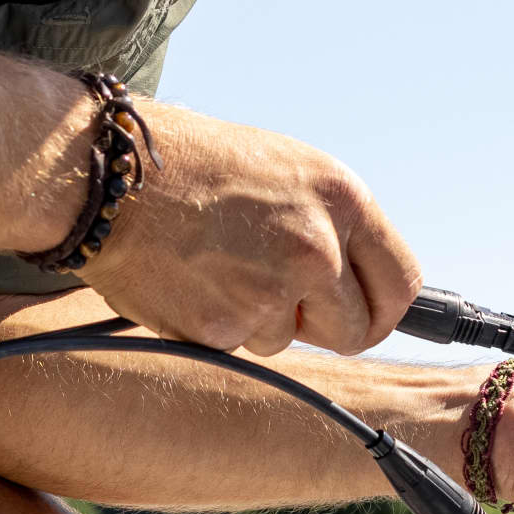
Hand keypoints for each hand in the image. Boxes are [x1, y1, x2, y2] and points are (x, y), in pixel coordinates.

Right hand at [79, 103, 420, 355]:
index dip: (382, 308)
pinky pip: (239, 348)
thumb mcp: (285, 171)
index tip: (364, 316)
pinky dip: (216, 327)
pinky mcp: (226, 325)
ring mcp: (273, 289)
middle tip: (279, 300)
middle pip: (355, 330)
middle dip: (320, 326)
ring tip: (216, 265)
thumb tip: (359, 283)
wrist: (111, 175)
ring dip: (256, 320)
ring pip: (287, 341)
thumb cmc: (192, 165)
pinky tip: (191, 281)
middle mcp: (317, 245)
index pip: (402, 282)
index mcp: (343, 197)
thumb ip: (331, 224)